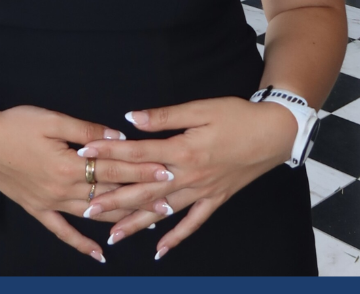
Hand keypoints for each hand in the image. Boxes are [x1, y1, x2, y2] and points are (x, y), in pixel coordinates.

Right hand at [0, 104, 176, 263]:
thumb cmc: (15, 124)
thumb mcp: (52, 120)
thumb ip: (87, 131)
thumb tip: (118, 137)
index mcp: (68, 165)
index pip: (114, 168)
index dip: (141, 169)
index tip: (166, 170)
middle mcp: (61, 190)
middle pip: (108, 194)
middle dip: (140, 197)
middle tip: (168, 201)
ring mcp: (49, 203)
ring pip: (92, 215)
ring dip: (120, 219)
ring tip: (147, 223)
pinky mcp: (37, 209)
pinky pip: (62, 231)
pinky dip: (80, 244)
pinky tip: (98, 254)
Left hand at [75, 97, 297, 259]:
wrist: (274, 133)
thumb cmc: (237, 116)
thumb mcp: (200, 108)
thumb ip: (165, 116)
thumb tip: (132, 118)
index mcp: (183, 150)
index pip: (137, 153)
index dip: (109, 153)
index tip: (85, 156)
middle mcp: (189, 176)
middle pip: (144, 189)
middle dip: (114, 198)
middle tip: (86, 208)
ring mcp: (202, 191)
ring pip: (163, 210)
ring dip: (137, 223)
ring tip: (112, 235)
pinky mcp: (216, 199)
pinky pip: (193, 223)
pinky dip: (176, 237)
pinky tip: (159, 250)